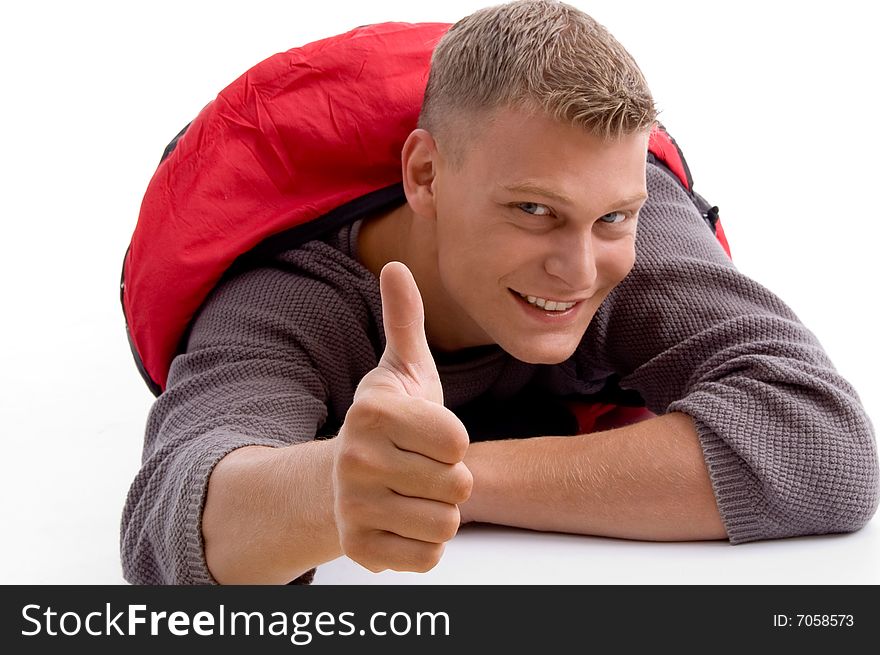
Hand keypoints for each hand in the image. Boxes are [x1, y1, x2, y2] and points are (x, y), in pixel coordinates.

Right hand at [332, 261, 472, 572]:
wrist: (343, 476)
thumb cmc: (390, 421)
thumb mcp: (402, 370)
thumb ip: (405, 320)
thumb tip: (398, 265)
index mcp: (373, 412)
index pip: (458, 440)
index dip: (454, 440)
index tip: (428, 435)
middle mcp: (356, 460)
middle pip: (457, 485)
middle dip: (450, 478)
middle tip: (421, 466)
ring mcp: (353, 508)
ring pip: (445, 523)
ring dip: (438, 511)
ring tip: (411, 492)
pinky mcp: (360, 549)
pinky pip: (428, 557)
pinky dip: (424, 543)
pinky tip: (402, 519)